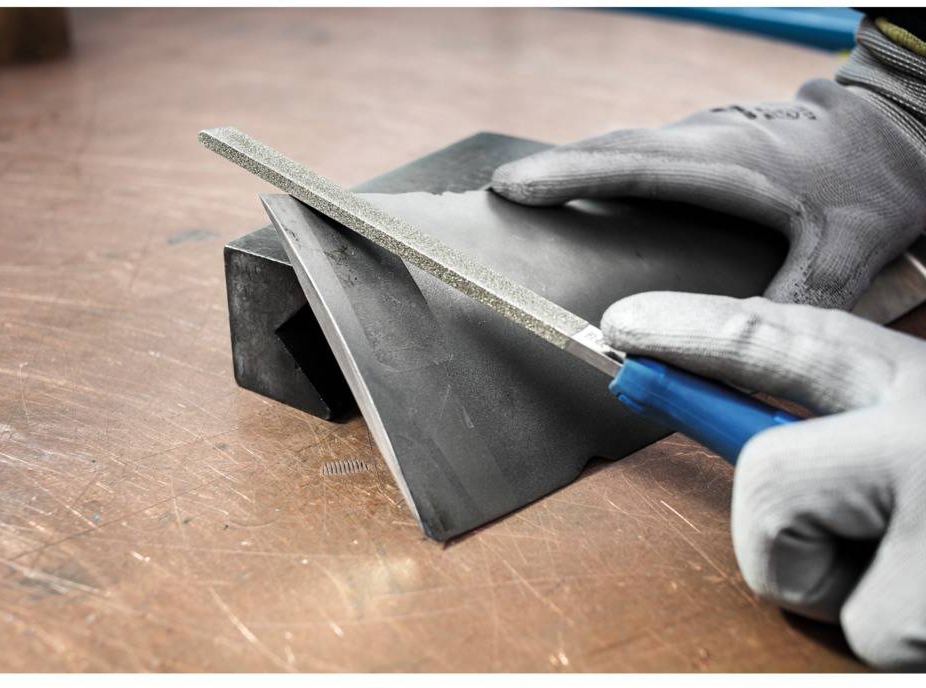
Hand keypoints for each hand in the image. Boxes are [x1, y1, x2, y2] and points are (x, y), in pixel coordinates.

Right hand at [491, 18, 925, 309]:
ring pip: (621, 146)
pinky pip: (637, 152)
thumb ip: (794, 305)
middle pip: (610, 149)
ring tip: (526, 190)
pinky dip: (600, 167)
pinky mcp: (704, 141)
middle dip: (550, 169)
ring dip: (572, 165)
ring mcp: (702, 135)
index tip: (511, 185)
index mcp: (725, 164)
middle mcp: (704, 141)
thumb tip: (741, 357)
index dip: (566, 175)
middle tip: (499, 191)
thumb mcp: (844, 251)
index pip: (629, 166)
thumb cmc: (869, 180)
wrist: (893, 125)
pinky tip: (585, 189)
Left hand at [601, 291, 925, 669]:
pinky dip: (917, 645)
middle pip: (768, 482)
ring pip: (832, 594)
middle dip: (786, 541)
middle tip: (869, 553)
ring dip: (886, 614)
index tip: (621, 329)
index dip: (693, 329)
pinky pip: (884, 640)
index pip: (782, 339)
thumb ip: (865, 436)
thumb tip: (765, 457)